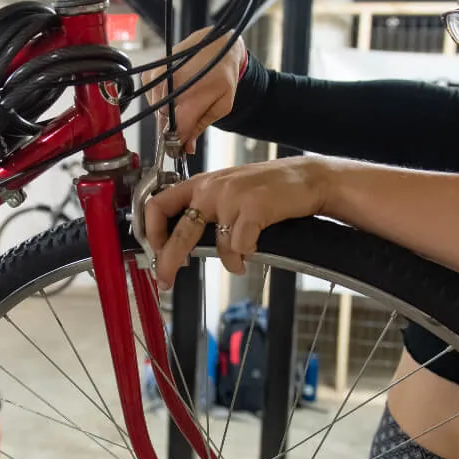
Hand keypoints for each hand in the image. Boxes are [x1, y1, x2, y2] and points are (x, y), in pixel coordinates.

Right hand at [141, 27, 245, 154]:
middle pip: (163, 122)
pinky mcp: (151, 73)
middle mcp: (171, 86)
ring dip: (167, 113)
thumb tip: (186, 148)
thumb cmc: (222, 73)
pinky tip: (175, 91)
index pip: (175, 130)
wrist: (216, 45)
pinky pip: (150, 98)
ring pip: (156, 111)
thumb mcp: (222, 105)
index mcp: (192, 96)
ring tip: (184, 100)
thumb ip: (201, 126)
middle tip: (187, 122)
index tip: (179, 148)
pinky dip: (160, 100)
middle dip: (173, 128)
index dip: (177, 143)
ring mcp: (158, 78)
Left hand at [144, 156, 328, 288]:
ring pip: (216, 246)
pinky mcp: (253, 207)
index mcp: (201, 183)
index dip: (152, 232)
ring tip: (240, 259)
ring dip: (230, 261)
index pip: (158, 204)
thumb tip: (178, 241)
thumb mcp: (228, 189)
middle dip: (168, 262)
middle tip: (164, 280)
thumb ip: (204, 208)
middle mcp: (211, 187)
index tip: (154, 251)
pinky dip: (246, 255)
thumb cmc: (268, 187)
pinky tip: (255, 247)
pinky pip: (240, 247)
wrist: (307, 178)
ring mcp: (232, 197)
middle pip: (178, 232)